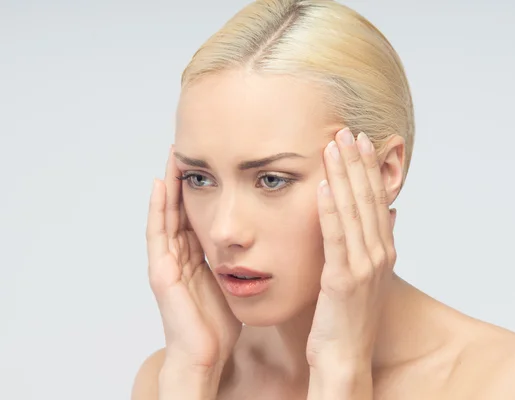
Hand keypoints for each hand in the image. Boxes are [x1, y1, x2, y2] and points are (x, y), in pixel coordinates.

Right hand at [146, 146, 241, 373]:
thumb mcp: (232, 283)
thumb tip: (259, 243)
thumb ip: (237, 261)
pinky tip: (163, 184)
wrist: (206, 355)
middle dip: (184, 179)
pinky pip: (158, 235)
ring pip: (166, 214)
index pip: (195, 214)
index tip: (211, 161)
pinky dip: (159, 209)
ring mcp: (167, 263)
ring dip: (169, 184)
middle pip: (179, 208)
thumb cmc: (220, 323)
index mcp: (196, 257)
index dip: (201, 188)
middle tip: (189, 146)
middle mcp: (179, 256)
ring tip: (174, 154)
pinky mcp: (162, 273)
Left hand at [306, 128, 397, 371]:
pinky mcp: (343, 280)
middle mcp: (379, 254)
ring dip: (344, 175)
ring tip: (335, 145)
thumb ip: (372, 243)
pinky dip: (330, 208)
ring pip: (353, 210)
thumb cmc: (347, 318)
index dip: (369, 168)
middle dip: (357, 162)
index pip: (376, 199)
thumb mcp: (363, 275)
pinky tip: (322, 185)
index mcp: (383, 251)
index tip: (361, 140)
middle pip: (368, 198)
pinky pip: (336, 237)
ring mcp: (364, 267)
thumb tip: (386, 213)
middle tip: (348, 130)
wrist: (344, 358)